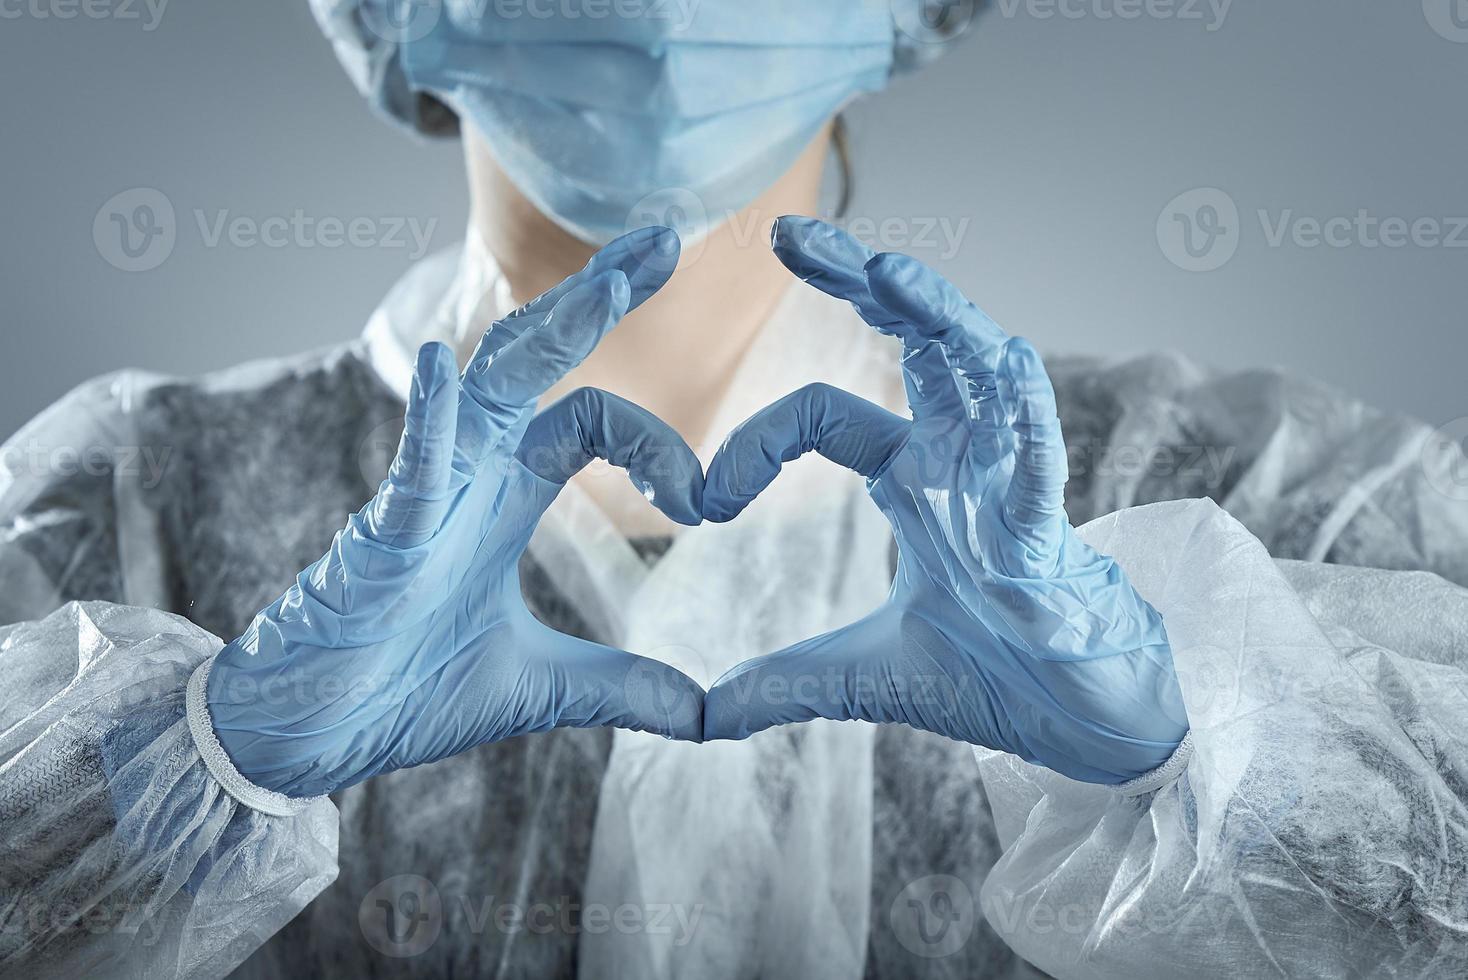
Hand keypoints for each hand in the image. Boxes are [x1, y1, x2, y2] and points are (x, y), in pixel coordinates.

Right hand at [204, 227, 705, 798]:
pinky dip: (427, 415)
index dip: (658, 444)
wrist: (310, 735)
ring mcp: (423, 497)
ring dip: (545, 331)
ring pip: (485, 386)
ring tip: (606, 280)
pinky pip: (409, 466)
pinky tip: (442, 361)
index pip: (591, 420)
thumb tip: (703, 715)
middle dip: (599, 299)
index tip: (708, 501)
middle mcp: (468, 476)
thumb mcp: (541, 686)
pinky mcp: (380, 538)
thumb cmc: (404, 691)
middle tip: (669, 236)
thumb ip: (621, 685)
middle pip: (538, 362)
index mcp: (505, 496)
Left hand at [701, 218, 1187, 783]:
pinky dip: (1023, 407)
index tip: (702, 500)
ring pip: (979, 366)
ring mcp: (1008, 479)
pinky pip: (1040, 450)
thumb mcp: (863, 673)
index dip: (756, 443)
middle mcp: (962, 456)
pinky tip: (1003, 360)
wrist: (1081, 722)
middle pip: (913, 341)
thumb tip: (700, 718)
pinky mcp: (1047, 525)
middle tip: (786, 232)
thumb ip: (781, 682)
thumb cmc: (991, 674)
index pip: (825, 416)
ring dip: (936, 314)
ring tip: (883, 270)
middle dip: (857, 281)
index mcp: (915, 474)